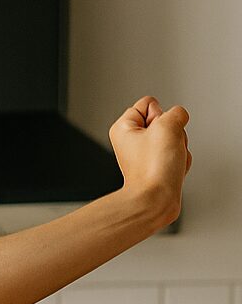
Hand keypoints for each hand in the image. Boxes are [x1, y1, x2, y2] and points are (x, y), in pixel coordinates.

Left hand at [109, 96, 190, 224]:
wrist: (157, 200)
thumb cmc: (154, 168)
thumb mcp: (168, 124)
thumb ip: (176, 112)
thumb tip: (178, 118)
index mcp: (123, 128)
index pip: (150, 103)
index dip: (160, 115)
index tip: (157, 133)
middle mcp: (131, 141)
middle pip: (165, 120)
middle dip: (173, 132)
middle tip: (165, 148)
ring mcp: (145, 154)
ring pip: (175, 137)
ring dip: (179, 146)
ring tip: (169, 160)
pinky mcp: (157, 166)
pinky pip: (178, 153)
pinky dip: (180, 160)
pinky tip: (172, 169)